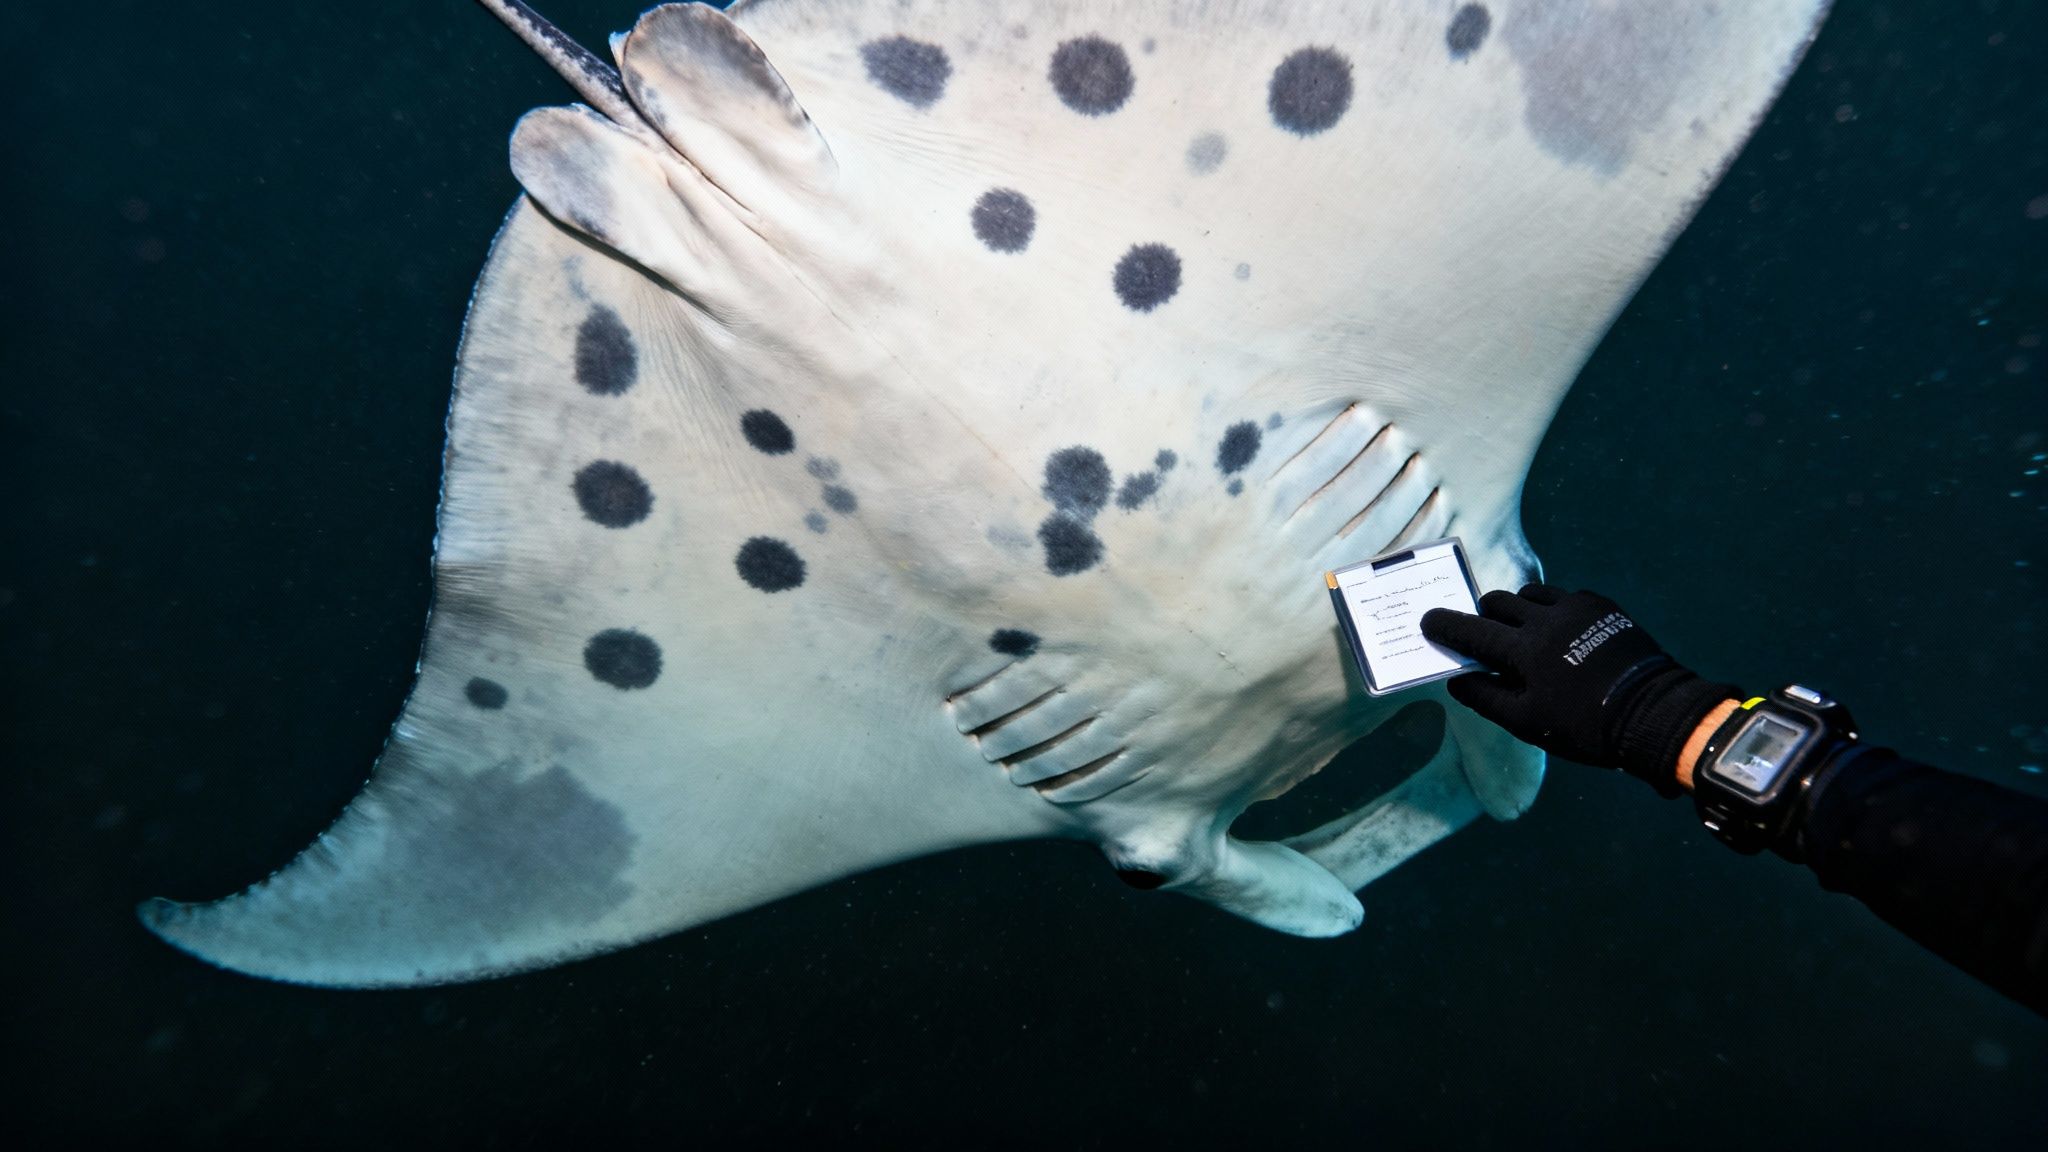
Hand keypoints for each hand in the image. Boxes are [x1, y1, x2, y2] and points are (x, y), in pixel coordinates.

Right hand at [1421, 585, 1738, 793]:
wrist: (1652, 713)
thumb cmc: (1584, 727)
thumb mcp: (1528, 723)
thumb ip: (1487, 698)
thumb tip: (1457, 681)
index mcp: (1522, 650)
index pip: (1470, 630)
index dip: (1445, 625)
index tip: (1429, 621)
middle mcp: (1544, 619)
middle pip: (1498, 602)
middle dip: (1484, 616)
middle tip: (1487, 635)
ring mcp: (1577, 607)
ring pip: (1531, 594)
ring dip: (1519, 608)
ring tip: (1526, 630)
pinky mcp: (1603, 606)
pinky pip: (1565, 597)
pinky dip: (1553, 610)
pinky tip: (1564, 632)